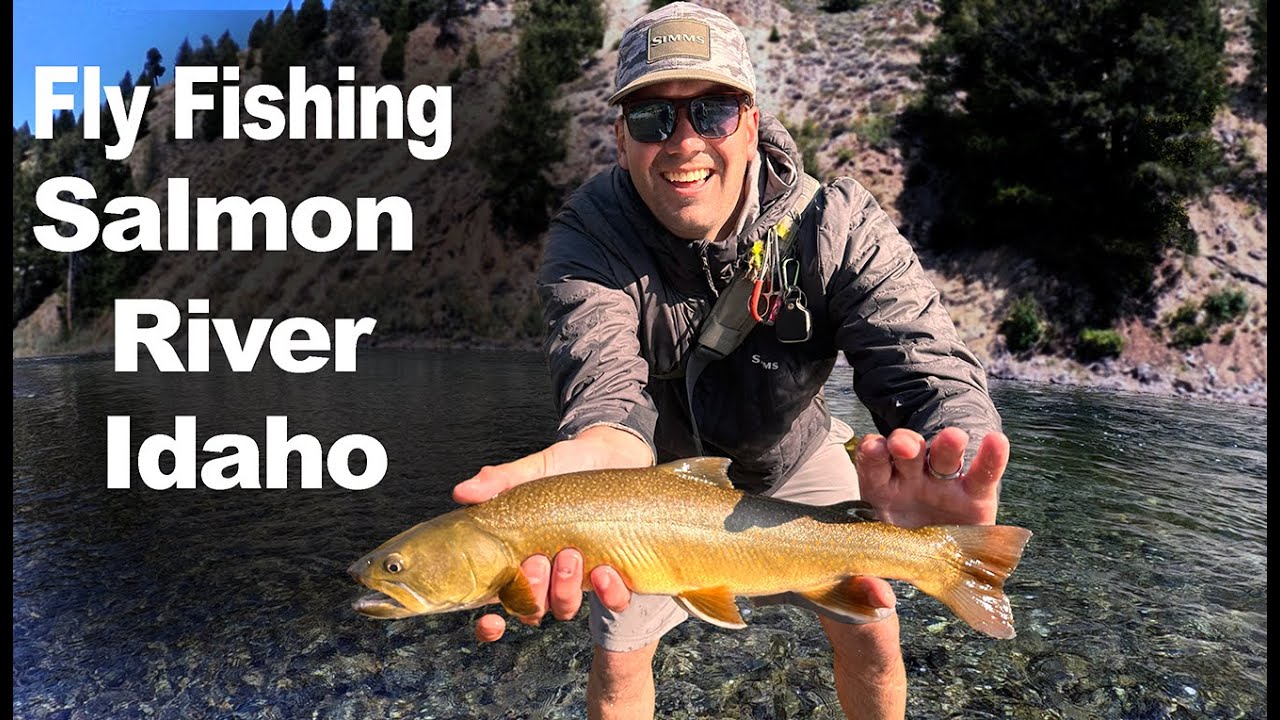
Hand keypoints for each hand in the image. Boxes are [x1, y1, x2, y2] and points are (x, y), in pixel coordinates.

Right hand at [451, 426, 651, 641]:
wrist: (613, 453)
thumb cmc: (567, 465)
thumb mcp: (534, 470)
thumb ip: (500, 482)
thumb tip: (462, 492)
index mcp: (518, 558)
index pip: (497, 603)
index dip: (489, 627)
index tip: (490, 621)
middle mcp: (546, 575)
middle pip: (529, 609)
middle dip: (531, 592)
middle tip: (537, 560)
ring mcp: (579, 577)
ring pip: (565, 608)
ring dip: (565, 590)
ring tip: (570, 555)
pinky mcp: (615, 573)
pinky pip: (614, 600)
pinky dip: (609, 593)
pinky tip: (606, 571)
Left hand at [846, 427, 1007, 612]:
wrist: (941, 568)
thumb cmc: (899, 560)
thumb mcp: (880, 574)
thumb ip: (872, 585)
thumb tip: (882, 600)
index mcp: (881, 491)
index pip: (873, 465)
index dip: (873, 455)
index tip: (873, 449)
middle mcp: (911, 480)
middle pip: (906, 452)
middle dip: (905, 444)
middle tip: (905, 446)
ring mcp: (943, 484)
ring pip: (941, 457)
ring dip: (945, 445)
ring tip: (953, 439)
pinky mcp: (975, 495)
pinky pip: (983, 474)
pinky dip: (991, 458)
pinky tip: (996, 442)